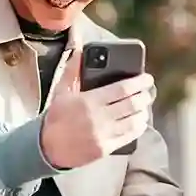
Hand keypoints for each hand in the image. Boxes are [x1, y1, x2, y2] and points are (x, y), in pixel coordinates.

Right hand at [39, 48, 155, 169]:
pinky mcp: (105, 149)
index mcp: (88, 101)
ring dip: (143, 112)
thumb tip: (78, 46)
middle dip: (144, 96)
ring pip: (134, 121)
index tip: (147, 78)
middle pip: (132, 104)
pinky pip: (129, 137)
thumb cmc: (56, 117)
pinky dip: (138, 127)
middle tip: (147, 92)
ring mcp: (103, 135)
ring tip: (144, 106)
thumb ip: (73, 69)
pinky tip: (140, 121)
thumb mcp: (61, 91)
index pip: (122, 89)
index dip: (138, 82)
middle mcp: (98, 118)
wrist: (48, 148)